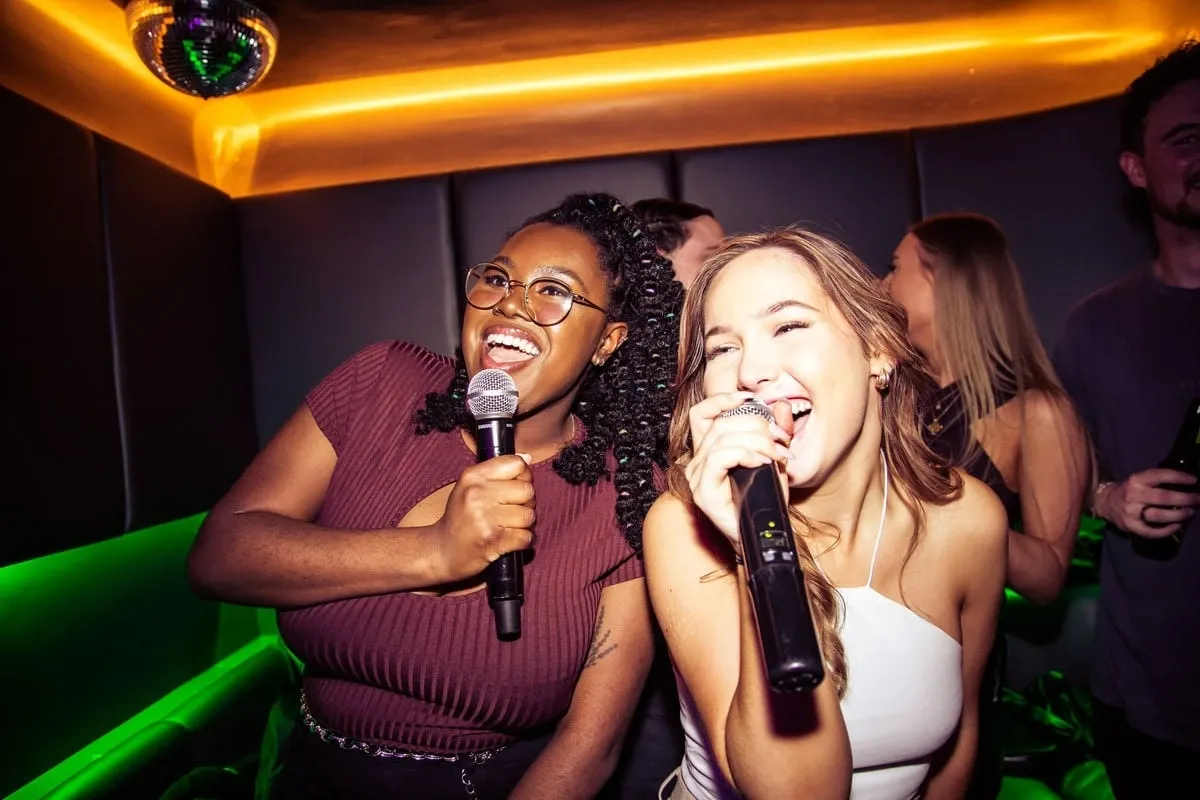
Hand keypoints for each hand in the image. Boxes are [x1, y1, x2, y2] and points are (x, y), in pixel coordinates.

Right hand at [429, 454, 535, 582]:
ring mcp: (485, 518)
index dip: (523, 477)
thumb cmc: (459, 519)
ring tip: (508, 526)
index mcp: (472, 477)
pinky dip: (523, 541)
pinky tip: (509, 540)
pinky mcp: (493, 540)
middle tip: (511, 511)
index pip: (517, 464)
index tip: (514, 488)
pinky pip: (526, 536)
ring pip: (529, 515)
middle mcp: (477, 494)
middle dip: (526, 503)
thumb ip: (498, 471)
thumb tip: (527, 457)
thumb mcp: (469, 486)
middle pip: (527, 490)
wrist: (442, 551)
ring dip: (524, 524)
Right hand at [684, 392, 792, 544]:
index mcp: (708, 449)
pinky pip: (720, 458)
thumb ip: (778, 432)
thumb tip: (782, 406)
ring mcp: (697, 475)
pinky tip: (761, 461)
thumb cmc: (765, 498)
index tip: (751, 398)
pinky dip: (744, 453)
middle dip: (757, 424)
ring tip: (777, 453)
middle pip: (721, 422)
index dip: (722, 399)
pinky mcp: (702, 490)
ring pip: (723, 437)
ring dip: (757, 440)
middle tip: (782, 438)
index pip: (702, 413)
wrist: (763, 533)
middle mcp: (697, 460)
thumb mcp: (775, 458)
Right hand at [1098, 469, 1197, 538]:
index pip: (1160, 476)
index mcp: (1136, 480)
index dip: (1179, 477)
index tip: (1194, 480)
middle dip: (1185, 499)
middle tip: (1198, 499)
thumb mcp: (1139, 480)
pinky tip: (1177, 526)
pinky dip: (1167, 530)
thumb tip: (1185, 485)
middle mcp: (1133, 495)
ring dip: (1179, 515)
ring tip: (1190, 513)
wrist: (1105, 502)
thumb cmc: (1129, 490)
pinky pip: (1152, 532)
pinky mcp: (1131, 526)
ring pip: (1159, 515)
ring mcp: (1131, 512)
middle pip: (1163, 497)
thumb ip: (1157, 482)